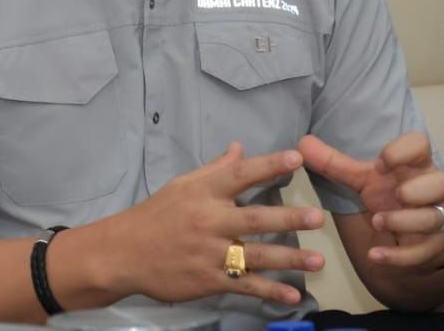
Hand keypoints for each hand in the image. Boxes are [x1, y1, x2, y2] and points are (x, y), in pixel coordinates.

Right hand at [110, 142, 325, 305]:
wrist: (125, 253)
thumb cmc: (157, 215)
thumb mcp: (182, 185)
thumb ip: (215, 169)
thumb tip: (240, 148)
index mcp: (204, 193)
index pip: (240, 175)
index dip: (269, 165)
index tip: (297, 158)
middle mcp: (210, 221)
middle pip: (255, 219)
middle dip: (288, 218)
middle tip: (317, 217)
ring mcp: (210, 253)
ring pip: (256, 256)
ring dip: (289, 259)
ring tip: (318, 261)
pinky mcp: (208, 280)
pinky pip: (244, 285)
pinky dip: (269, 292)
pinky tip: (292, 296)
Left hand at [298, 132, 443, 271]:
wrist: (421, 234)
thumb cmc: (391, 196)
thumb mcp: (363, 179)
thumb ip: (334, 163)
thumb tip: (302, 142)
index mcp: (414, 164)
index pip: (420, 144)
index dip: (404, 151)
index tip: (381, 162)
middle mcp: (430, 189)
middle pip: (441, 182)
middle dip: (417, 190)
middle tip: (395, 195)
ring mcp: (436, 218)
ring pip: (433, 218)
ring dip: (404, 221)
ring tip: (377, 222)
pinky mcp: (433, 246)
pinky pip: (422, 252)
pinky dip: (398, 256)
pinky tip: (375, 256)